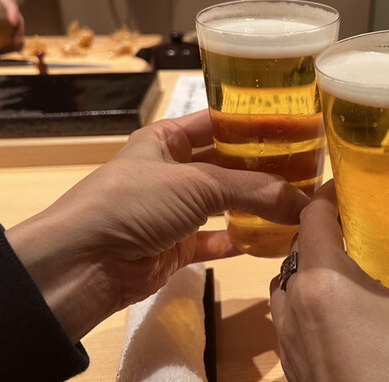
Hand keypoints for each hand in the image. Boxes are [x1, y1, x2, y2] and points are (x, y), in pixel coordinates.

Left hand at [0, 0, 23, 46]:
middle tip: (16, 39)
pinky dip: (15, 37)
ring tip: (15, 44)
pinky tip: (12, 44)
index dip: (13, 15)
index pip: (13, 9)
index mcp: (10, 4)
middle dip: (19, 30)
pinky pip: (16, 31)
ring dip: (18, 36)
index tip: (14, 21)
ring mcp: (16, 19)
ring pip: (19, 28)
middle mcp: (15, 13)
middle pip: (20, 22)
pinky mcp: (13, 24)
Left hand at [6, 110, 309, 342]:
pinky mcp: (177, 247)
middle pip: (227, 165)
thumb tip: (304, 203)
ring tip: (297, 205)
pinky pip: (217, 240)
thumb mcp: (195, 185)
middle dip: (263, 170)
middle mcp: (172, 170)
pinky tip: (273, 241)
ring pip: (225, 204)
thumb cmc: (135, 202)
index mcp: (166, 139)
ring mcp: (174, 211)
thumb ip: (252, 190)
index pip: (218, 123)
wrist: (83, 264)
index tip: (296, 129)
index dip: (254, 125)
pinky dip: (242, 241)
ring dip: (256, 206)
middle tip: (306, 172)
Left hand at [270, 181, 388, 381]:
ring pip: (289, 284)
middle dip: (325, 233)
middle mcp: (293, 307)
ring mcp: (287, 341)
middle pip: (298, 249)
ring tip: (352, 267)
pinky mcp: (292, 368)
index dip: (328, 196)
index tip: (352, 189)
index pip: (312, 218)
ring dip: (313, 268)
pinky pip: (290, 317)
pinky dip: (309, 301)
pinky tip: (344, 313)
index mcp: (322, 284)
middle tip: (360, 227)